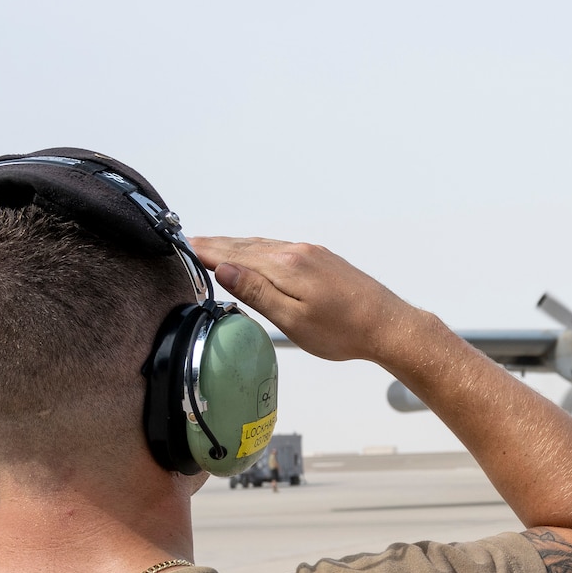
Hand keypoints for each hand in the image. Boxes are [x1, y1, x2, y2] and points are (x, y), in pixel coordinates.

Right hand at [188, 236, 416, 362]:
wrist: (388, 325)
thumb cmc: (344, 331)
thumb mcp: (293, 320)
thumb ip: (257, 293)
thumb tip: (224, 269)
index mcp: (285, 266)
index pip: (234, 254)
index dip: (207, 251)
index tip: (183, 245)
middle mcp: (296, 252)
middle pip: (246, 245)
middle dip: (216, 244)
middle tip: (188, 241)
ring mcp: (311, 253)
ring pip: (262, 245)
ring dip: (235, 245)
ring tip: (213, 246)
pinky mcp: (321, 259)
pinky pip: (279, 249)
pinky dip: (257, 249)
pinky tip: (253, 254)